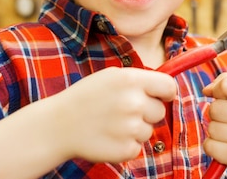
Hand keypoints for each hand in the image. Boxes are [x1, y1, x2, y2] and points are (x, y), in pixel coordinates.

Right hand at [52, 67, 175, 162]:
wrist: (58, 125)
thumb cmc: (86, 98)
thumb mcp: (111, 77)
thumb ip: (139, 80)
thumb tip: (168, 88)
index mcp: (131, 80)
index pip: (169, 86)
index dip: (167, 93)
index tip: (162, 97)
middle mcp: (134, 102)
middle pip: (159, 111)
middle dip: (146, 113)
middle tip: (122, 112)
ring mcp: (130, 127)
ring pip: (149, 131)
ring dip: (134, 131)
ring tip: (111, 125)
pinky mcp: (125, 149)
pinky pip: (137, 148)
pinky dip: (125, 146)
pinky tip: (108, 138)